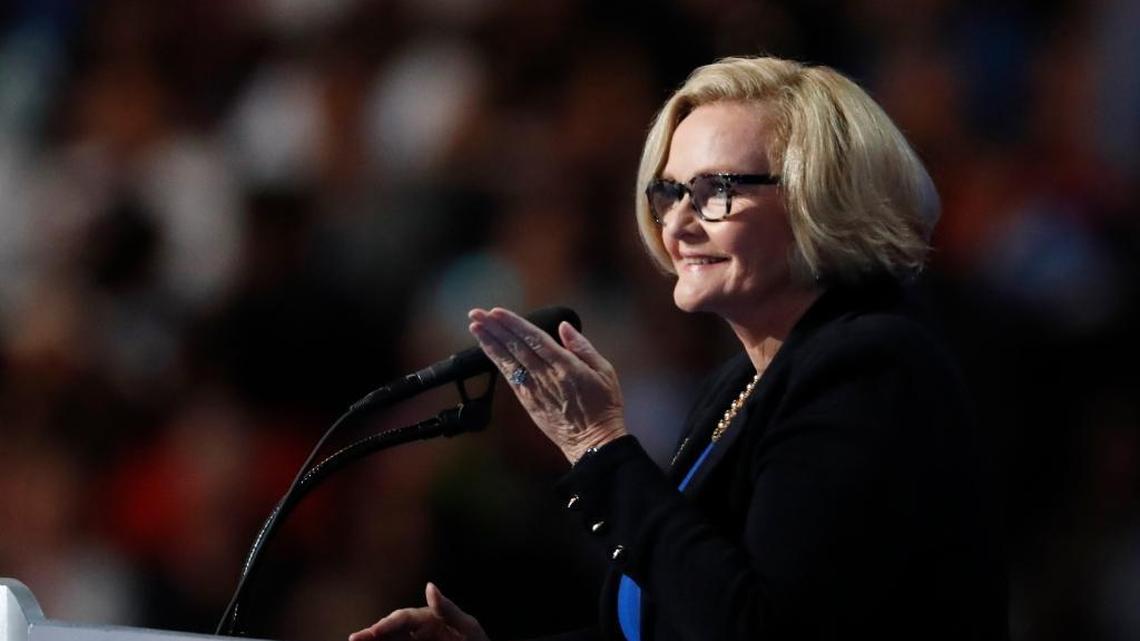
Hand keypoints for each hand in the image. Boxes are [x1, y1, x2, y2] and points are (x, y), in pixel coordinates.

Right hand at [348, 583, 488, 640]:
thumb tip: (429, 585)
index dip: (387, 624)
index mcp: (428, 618)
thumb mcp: (467, 627)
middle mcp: (416, 631)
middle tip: (354, 639)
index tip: (374, 631)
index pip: (403, 619)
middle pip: (389, 631)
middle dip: (371, 634)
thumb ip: (447, 609)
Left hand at [468, 307, 626, 462]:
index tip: (497, 312)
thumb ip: (582, 347)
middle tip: (476, 313)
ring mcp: (534, 390)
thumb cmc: (604, 405)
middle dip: (495, 328)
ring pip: (508, 361)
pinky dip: (497, 361)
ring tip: (475, 326)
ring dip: (490, 343)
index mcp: (566, 366)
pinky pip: (509, 378)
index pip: (534, 339)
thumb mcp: (604, 371)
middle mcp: (546, 376)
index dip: (514, 324)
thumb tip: (564, 327)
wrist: (594, 442)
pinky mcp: (528, 402)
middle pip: (516, 347)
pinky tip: (487, 350)